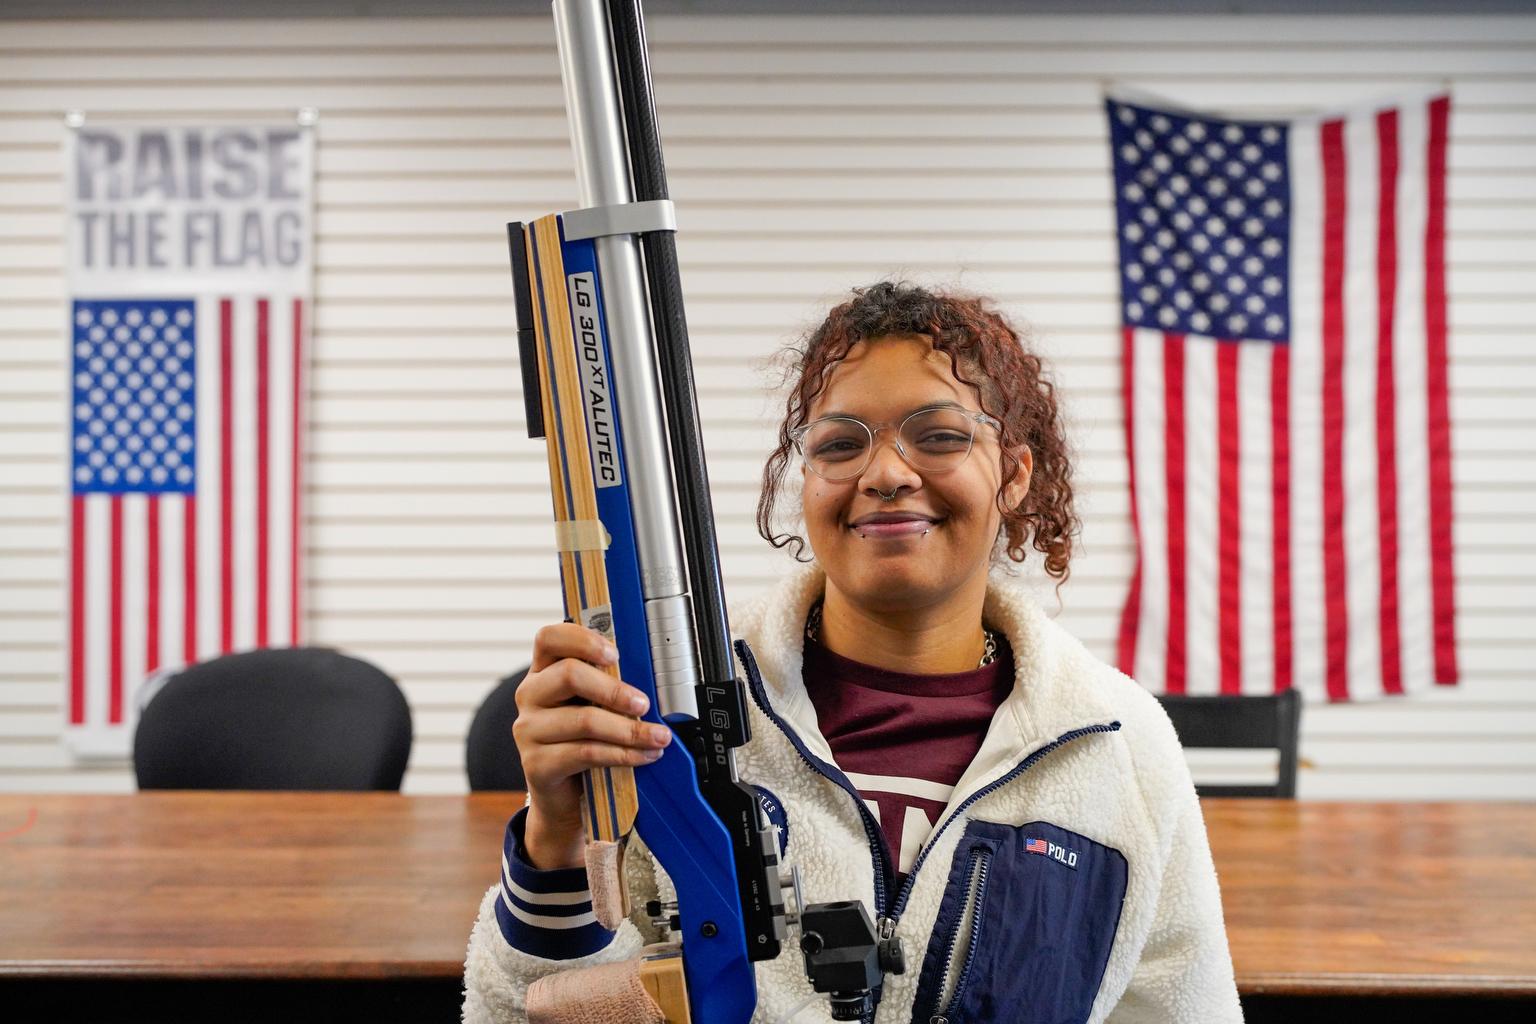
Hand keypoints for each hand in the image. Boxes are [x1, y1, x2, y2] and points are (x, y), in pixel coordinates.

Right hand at [513, 622, 670, 868]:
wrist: (565, 797)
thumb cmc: (583, 742)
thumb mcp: (594, 707)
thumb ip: (608, 687)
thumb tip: (648, 679)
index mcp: (543, 672)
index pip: (550, 638)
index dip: (582, 639)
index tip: (614, 653)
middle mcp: (530, 695)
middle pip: (569, 674)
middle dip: (615, 689)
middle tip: (644, 704)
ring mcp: (528, 730)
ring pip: (584, 719)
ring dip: (629, 730)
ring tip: (657, 737)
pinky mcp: (536, 763)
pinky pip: (586, 753)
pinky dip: (622, 754)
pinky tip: (643, 756)